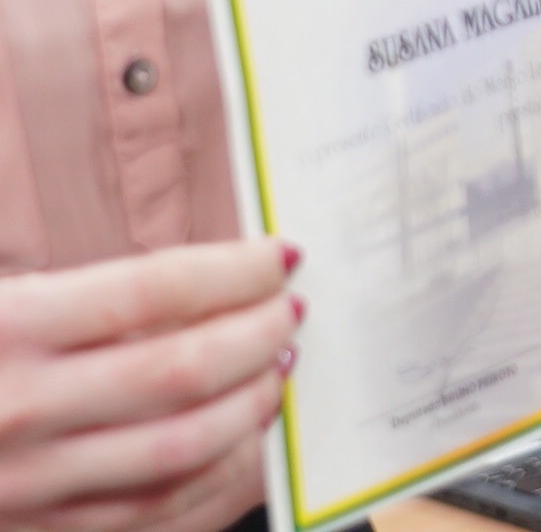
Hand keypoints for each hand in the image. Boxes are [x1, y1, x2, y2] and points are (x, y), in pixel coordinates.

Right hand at [0, 238, 300, 531]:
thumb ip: (74, 295)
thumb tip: (195, 281)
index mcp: (7, 331)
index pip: (157, 291)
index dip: (237, 270)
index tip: (279, 256)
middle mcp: (20, 411)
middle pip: (184, 370)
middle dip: (260, 333)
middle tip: (291, 309)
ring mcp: (31, 484)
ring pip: (183, 449)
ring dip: (253, 404)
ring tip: (279, 368)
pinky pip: (156, 515)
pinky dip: (220, 477)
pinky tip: (245, 442)